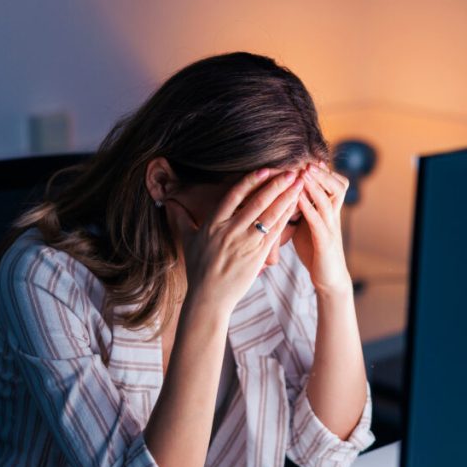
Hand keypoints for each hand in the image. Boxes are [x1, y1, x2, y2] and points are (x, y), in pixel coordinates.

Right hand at [165, 169, 303, 314]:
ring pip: (269, 216)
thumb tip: (168, 203)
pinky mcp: (257, 256)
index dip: (250, 181)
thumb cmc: (198, 269)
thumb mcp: (187, 241)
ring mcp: (245, 243)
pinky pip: (274, 233)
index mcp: (213, 224)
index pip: (233, 196)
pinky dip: (286, 218)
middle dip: (276, 185)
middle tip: (292, 171)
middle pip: (256, 202)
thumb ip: (180, 219)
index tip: (265, 169)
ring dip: (285, 198)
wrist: (209, 298)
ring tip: (298, 184)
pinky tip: (295, 207)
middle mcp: (230, 231)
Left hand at [294, 161, 353, 296]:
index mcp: (329, 211)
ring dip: (315, 186)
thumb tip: (288, 192)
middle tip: (308, 161)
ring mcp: (331, 228)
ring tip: (304, 173)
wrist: (329, 278)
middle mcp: (333, 216)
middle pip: (337, 186)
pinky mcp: (325, 243)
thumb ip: (303, 209)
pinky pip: (318, 221)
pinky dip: (308, 208)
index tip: (308, 158)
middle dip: (322, 173)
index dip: (323, 172)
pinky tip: (297, 199)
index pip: (333, 184)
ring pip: (327, 200)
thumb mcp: (309, 225)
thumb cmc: (316, 251)